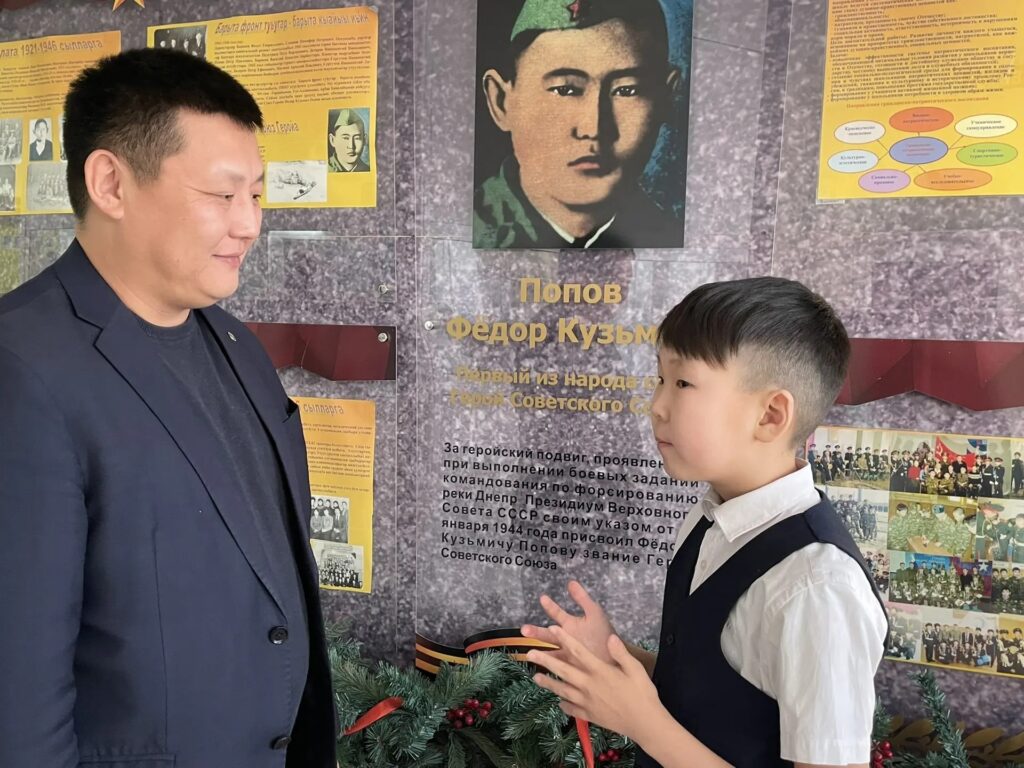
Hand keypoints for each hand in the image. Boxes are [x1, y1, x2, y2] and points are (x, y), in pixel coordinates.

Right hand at [521, 580, 615, 662]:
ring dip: (538, 653)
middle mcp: (564, 638)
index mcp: (570, 624)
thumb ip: (582, 599)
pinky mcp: (567, 668)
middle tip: (524, 629)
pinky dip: (547, 668)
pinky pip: (555, 668)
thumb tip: (571, 581)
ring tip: (529, 653)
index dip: (551, 606)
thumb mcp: (594, 614)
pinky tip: (539, 670)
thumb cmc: (604, 635)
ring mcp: (565, 654)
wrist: (615, 659)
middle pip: (547, 635)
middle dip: (536, 632)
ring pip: (548, 652)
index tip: (543, 598)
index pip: (557, 614)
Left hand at [527, 627, 662, 743]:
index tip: (552, 629)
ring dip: (547, 683)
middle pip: (563, 670)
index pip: (578, 651)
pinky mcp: (589, 715)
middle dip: (545, 660)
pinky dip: (563, 704)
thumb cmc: (642, 693)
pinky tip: (559, 701)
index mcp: (600, 671)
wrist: (645, 723)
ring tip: (535, 678)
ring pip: (562, 690)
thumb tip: (609, 637)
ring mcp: (587, 702)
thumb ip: (621, 652)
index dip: (564, 639)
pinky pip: (571, 709)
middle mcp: (589, 685)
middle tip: (530, 653)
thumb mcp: (635, 669)